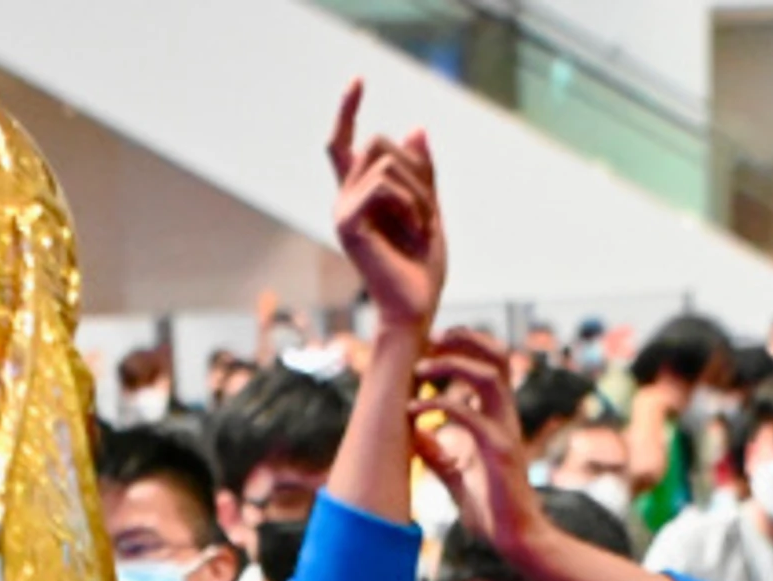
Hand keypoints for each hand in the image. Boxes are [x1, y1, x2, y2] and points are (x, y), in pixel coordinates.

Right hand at [325, 84, 443, 338]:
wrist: (416, 309)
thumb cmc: (422, 269)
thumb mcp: (429, 209)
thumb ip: (422, 172)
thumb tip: (417, 127)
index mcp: (360, 197)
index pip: (345, 144)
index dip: (348, 110)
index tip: (359, 79)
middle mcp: (345, 200)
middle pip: (377, 141)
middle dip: (414, 168)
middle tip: (428, 211)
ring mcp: (342, 211)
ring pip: (385, 161)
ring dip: (418, 192)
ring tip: (423, 228)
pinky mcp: (347, 223)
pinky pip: (383, 185)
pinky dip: (411, 204)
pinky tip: (417, 231)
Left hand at [410, 331, 540, 555]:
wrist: (515, 540)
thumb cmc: (491, 510)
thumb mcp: (455, 475)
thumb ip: (437, 452)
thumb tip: (414, 434)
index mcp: (498, 418)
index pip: (490, 363)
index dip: (464, 345)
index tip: (431, 345)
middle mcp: (505, 417)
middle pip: (497, 355)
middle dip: (464, 339)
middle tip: (430, 340)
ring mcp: (505, 431)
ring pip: (488, 375)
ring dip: (451, 365)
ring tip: (419, 370)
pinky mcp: (499, 451)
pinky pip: (470, 415)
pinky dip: (439, 406)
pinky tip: (413, 412)